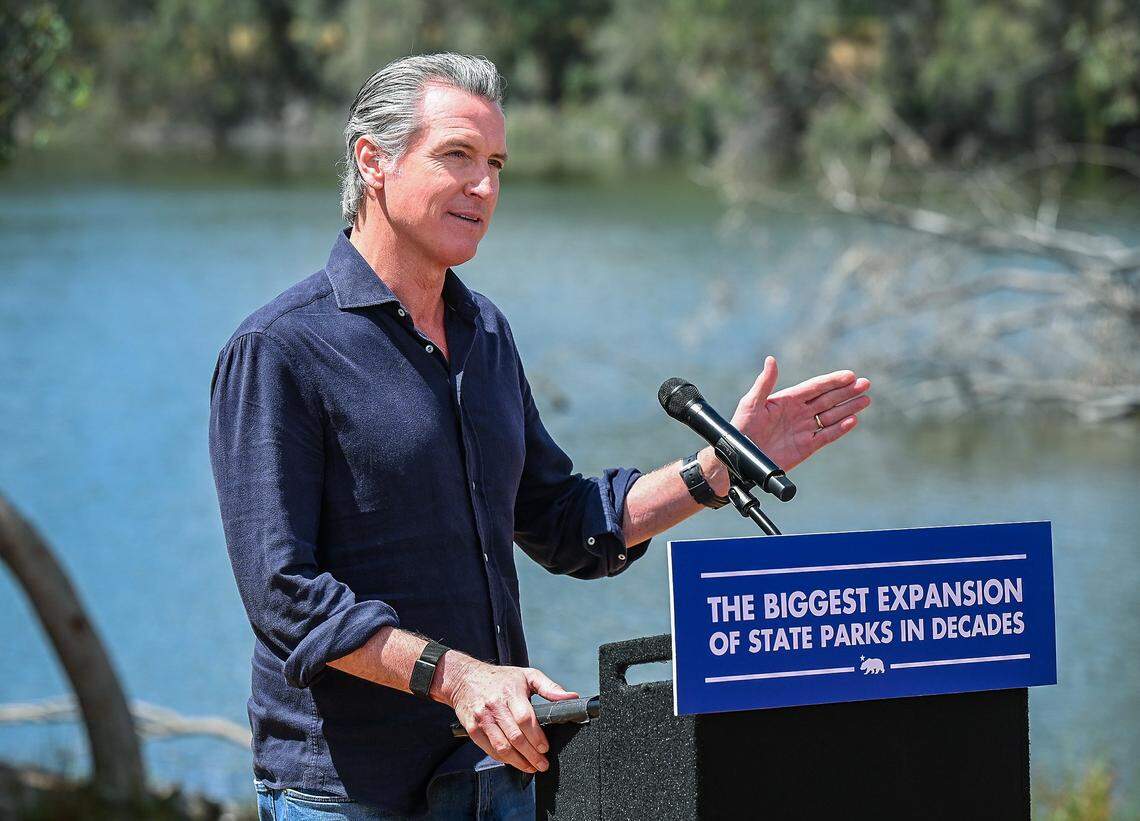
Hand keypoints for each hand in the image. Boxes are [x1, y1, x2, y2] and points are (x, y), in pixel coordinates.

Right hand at [441, 656, 578, 773]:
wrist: (464, 678)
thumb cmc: (500, 678)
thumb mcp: (527, 675)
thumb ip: (550, 687)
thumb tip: (571, 697)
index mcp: (511, 692)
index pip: (525, 719)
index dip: (536, 737)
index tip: (545, 748)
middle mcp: (495, 706)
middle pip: (515, 737)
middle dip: (531, 755)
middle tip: (542, 764)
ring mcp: (482, 718)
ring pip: (502, 747)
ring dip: (518, 762)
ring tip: (531, 767)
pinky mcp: (472, 728)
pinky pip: (489, 749)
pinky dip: (502, 759)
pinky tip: (513, 762)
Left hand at [726, 356, 870, 473]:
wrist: (740, 459)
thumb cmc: (741, 429)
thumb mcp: (751, 403)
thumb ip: (764, 383)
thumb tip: (771, 360)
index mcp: (787, 400)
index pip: (815, 387)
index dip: (833, 381)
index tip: (850, 375)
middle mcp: (798, 413)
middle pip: (828, 399)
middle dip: (846, 391)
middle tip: (865, 384)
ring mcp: (804, 430)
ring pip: (831, 416)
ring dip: (848, 407)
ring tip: (865, 399)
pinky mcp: (806, 447)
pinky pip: (827, 436)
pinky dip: (840, 429)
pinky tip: (852, 420)